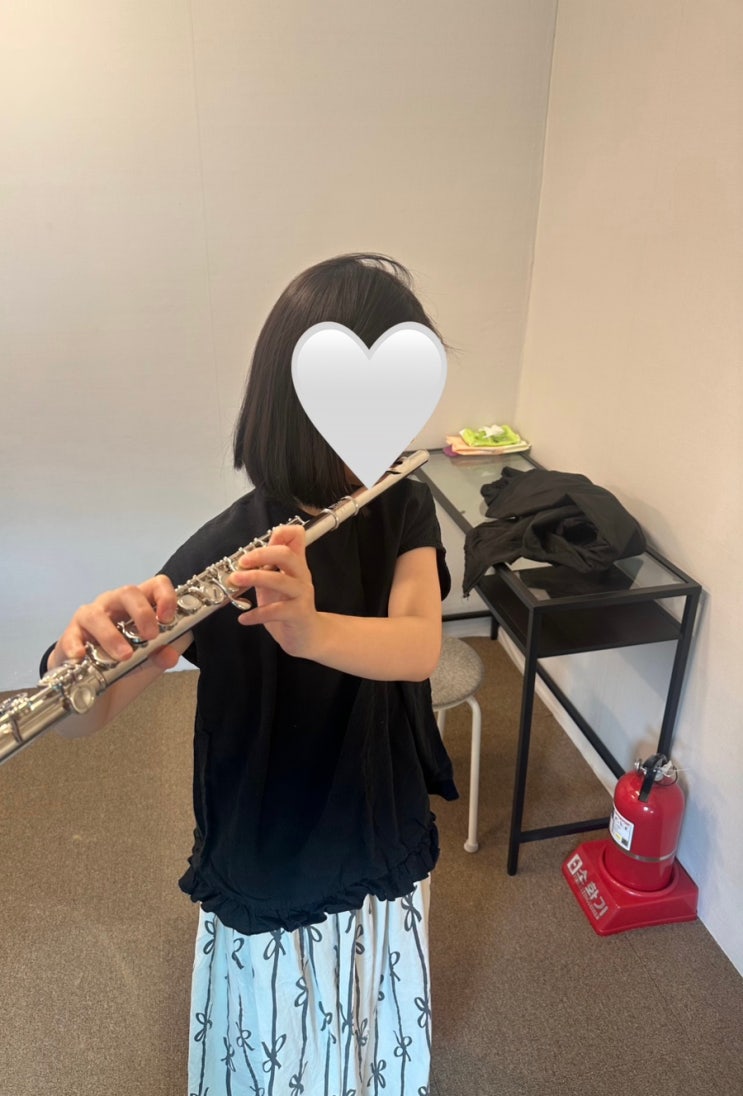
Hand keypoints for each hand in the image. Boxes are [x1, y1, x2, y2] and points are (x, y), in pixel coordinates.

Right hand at [49, 575, 180, 672]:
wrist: (99, 683)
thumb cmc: (129, 659)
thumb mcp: (153, 658)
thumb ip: (164, 654)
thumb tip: (169, 656)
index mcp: (139, 604)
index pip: (156, 585)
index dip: (165, 597)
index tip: (167, 618)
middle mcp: (114, 604)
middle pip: (128, 592)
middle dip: (142, 614)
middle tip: (150, 637)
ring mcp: (91, 617)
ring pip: (96, 615)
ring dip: (112, 636)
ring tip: (124, 656)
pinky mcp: (72, 635)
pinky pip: (71, 636)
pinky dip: (76, 645)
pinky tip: (81, 656)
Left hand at [229, 523, 319, 658]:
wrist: (308, 636)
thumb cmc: (288, 607)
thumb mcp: (275, 583)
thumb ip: (266, 566)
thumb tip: (247, 552)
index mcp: (296, 565)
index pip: (297, 537)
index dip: (281, 532)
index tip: (256, 543)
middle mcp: (301, 576)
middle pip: (286, 554)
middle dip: (261, 555)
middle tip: (241, 563)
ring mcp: (302, 594)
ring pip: (281, 580)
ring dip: (254, 578)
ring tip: (235, 581)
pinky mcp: (299, 614)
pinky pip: (276, 611)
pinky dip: (256, 614)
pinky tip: (244, 618)